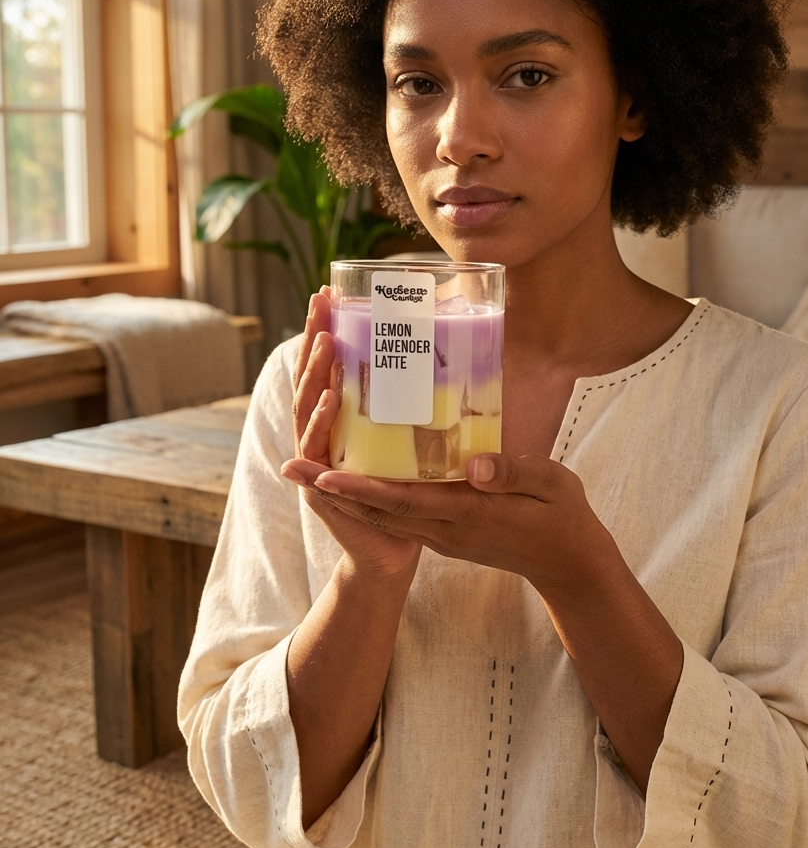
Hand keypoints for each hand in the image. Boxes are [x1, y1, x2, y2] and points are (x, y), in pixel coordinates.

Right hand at [283, 290, 420, 578]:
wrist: (396, 555)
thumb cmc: (413, 497)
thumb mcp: (420, 441)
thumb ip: (427, 405)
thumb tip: (459, 356)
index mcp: (347, 422)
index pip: (334, 368)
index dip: (329, 330)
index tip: (331, 292)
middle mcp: (327, 436)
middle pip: (313, 379)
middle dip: (314, 337)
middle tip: (320, 299)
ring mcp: (321, 461)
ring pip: (309, 409)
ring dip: (315, 373)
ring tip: (325, 340)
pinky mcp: (323, 488)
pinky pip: (320, 451)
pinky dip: (322, 423)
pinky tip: (330, 399)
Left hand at [285, 452, 611, 595]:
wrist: (568, 564)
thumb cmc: (563, 517)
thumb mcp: (551, 486)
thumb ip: (514, 474)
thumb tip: (475, 466)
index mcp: (466, 514)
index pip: (401, 501)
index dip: (359, 488)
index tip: (320, 474)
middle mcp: (445, 530)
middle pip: (378, 510)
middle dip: (333, 490)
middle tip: (291, 466)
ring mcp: (444, 536)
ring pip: (384, 516)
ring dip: (345, 496)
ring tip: (308, 471)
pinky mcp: (446, 536)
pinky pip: (400, 517)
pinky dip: (371, 499)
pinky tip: (357, 479)